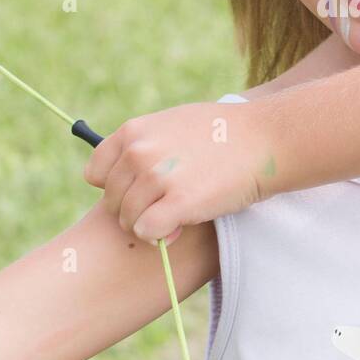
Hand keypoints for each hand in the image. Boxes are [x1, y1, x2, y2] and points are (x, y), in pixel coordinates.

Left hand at [82, 101, 276, 243]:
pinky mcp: (178, 203)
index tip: (139, 192)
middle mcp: (139, 153)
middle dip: (132, 210)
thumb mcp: (174, 123)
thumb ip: (145, 143)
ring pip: (127, 220)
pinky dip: (160, 237)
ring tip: (175, 216)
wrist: (265, 139)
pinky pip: (147, 232)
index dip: (115, 188)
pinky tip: (179, 228)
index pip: (94, 174)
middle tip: (163, 208)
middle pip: (111, 201)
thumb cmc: (225, 131)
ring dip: (147, 225)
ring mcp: (157, 178)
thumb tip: (124, 168)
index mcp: (133, 131)